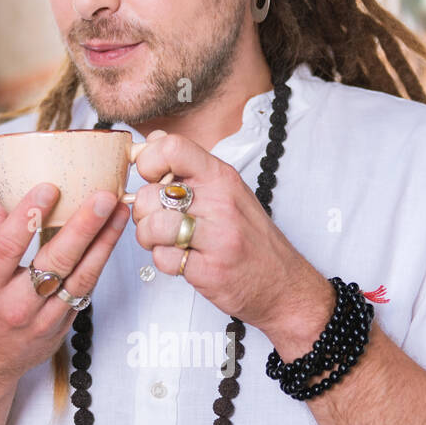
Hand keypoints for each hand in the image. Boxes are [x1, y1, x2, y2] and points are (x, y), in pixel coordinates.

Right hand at [0, 184, 129, 391]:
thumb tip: (4, 182)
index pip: (8, 245)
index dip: (29, 215)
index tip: (50, 186)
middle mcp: (13, 305)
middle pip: (55, 261)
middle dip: (84, 226)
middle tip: (104, 197)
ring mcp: (41, 321)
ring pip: (80, 279)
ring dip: (104, 243)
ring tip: (119, 212)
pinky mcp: (61, 329)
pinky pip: (84, 292)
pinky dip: (98, 264)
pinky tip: (110, 239)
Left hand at [127, 129, 328, 334]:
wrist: (282, 284)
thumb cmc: (250, 236)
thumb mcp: (226, 189)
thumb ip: (188, 166)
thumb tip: (153, 140)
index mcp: (221, 177)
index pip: (171, 148)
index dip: (148, 161)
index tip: (151, 178)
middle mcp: (220, 202)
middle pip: (150, 193)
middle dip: (143, 211)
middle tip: (158, 219)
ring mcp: (216, 236)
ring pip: (151, 226)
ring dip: (149, 237)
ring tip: (166, 240)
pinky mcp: (209, 269)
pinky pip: (162, 259)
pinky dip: (164, 261)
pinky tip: (182, 259)